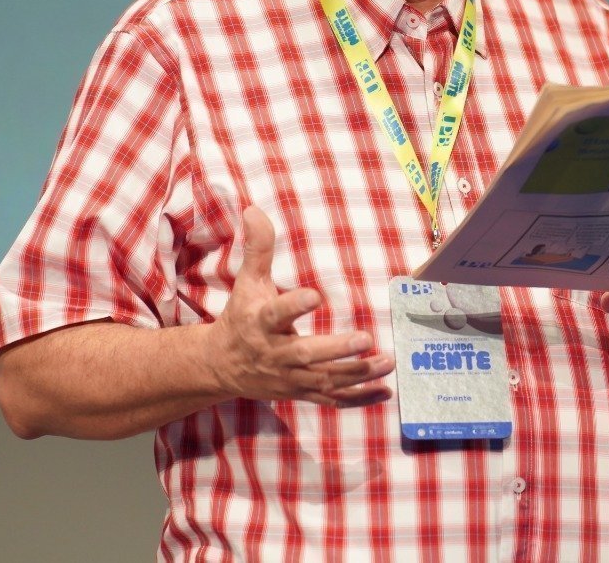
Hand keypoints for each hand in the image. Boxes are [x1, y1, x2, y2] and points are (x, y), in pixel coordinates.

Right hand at [208, 206, 394, 407]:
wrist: (221, 366)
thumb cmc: (241, 317)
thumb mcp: (246, 282)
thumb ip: (257, 248)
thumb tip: (254, 209)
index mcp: (261, 323)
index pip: (276, 314)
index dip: (294, 306)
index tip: (315, 295)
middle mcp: (276, 354)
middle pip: (307, 354)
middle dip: (337, 350)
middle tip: (366, 338)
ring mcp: (290, 377)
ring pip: (325, 379)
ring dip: (358, 373)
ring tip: (387, 361)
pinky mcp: (300, 392)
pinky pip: (331, 400)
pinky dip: (358, 398)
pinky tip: (385, 391)